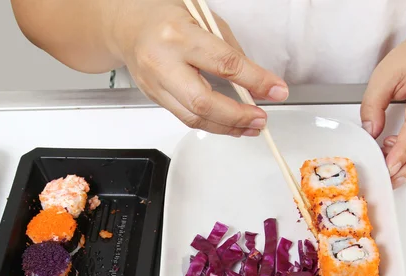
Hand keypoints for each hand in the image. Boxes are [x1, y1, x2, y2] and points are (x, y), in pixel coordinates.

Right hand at [110, 0, 287, 135]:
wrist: (128, 27)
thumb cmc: (167, 18)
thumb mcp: (204, 21)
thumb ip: (230, 51)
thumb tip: (257, 82)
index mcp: (178, 35)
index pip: (224, 64)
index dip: (255, 80)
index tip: (277, 90)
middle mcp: (163, 62)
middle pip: (203, 102)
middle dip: (238, 116)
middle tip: (261, 119)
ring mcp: (155, 84)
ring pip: (194, 118)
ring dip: (227, 127)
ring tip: (251, 127)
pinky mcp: (154, 98)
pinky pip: (186, 118)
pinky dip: (212, 125)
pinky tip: (229, 125)